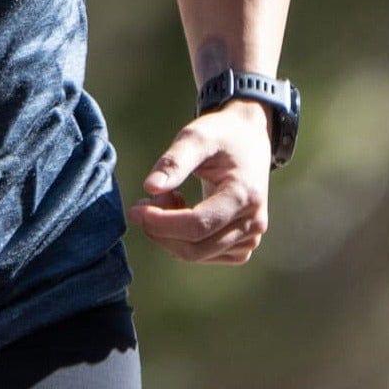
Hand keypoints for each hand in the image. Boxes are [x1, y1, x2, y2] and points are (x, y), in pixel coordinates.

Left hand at [128, 99, 272, 264]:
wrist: (249, 139)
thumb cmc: (221, 134)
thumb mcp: (196, 136)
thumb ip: (174, 161)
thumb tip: (150, 187)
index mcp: (244, 195)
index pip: (198, 225)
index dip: (161, 223)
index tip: (135, 210)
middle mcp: (253, 223)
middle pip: (196, 248)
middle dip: (160, 231)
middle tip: (143, 203)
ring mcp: (250, 237)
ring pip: (197, 254)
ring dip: (170, 234)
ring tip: (168, 197)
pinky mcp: (242, 245)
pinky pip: (205, 254)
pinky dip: (184, 239)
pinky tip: (181, 211)